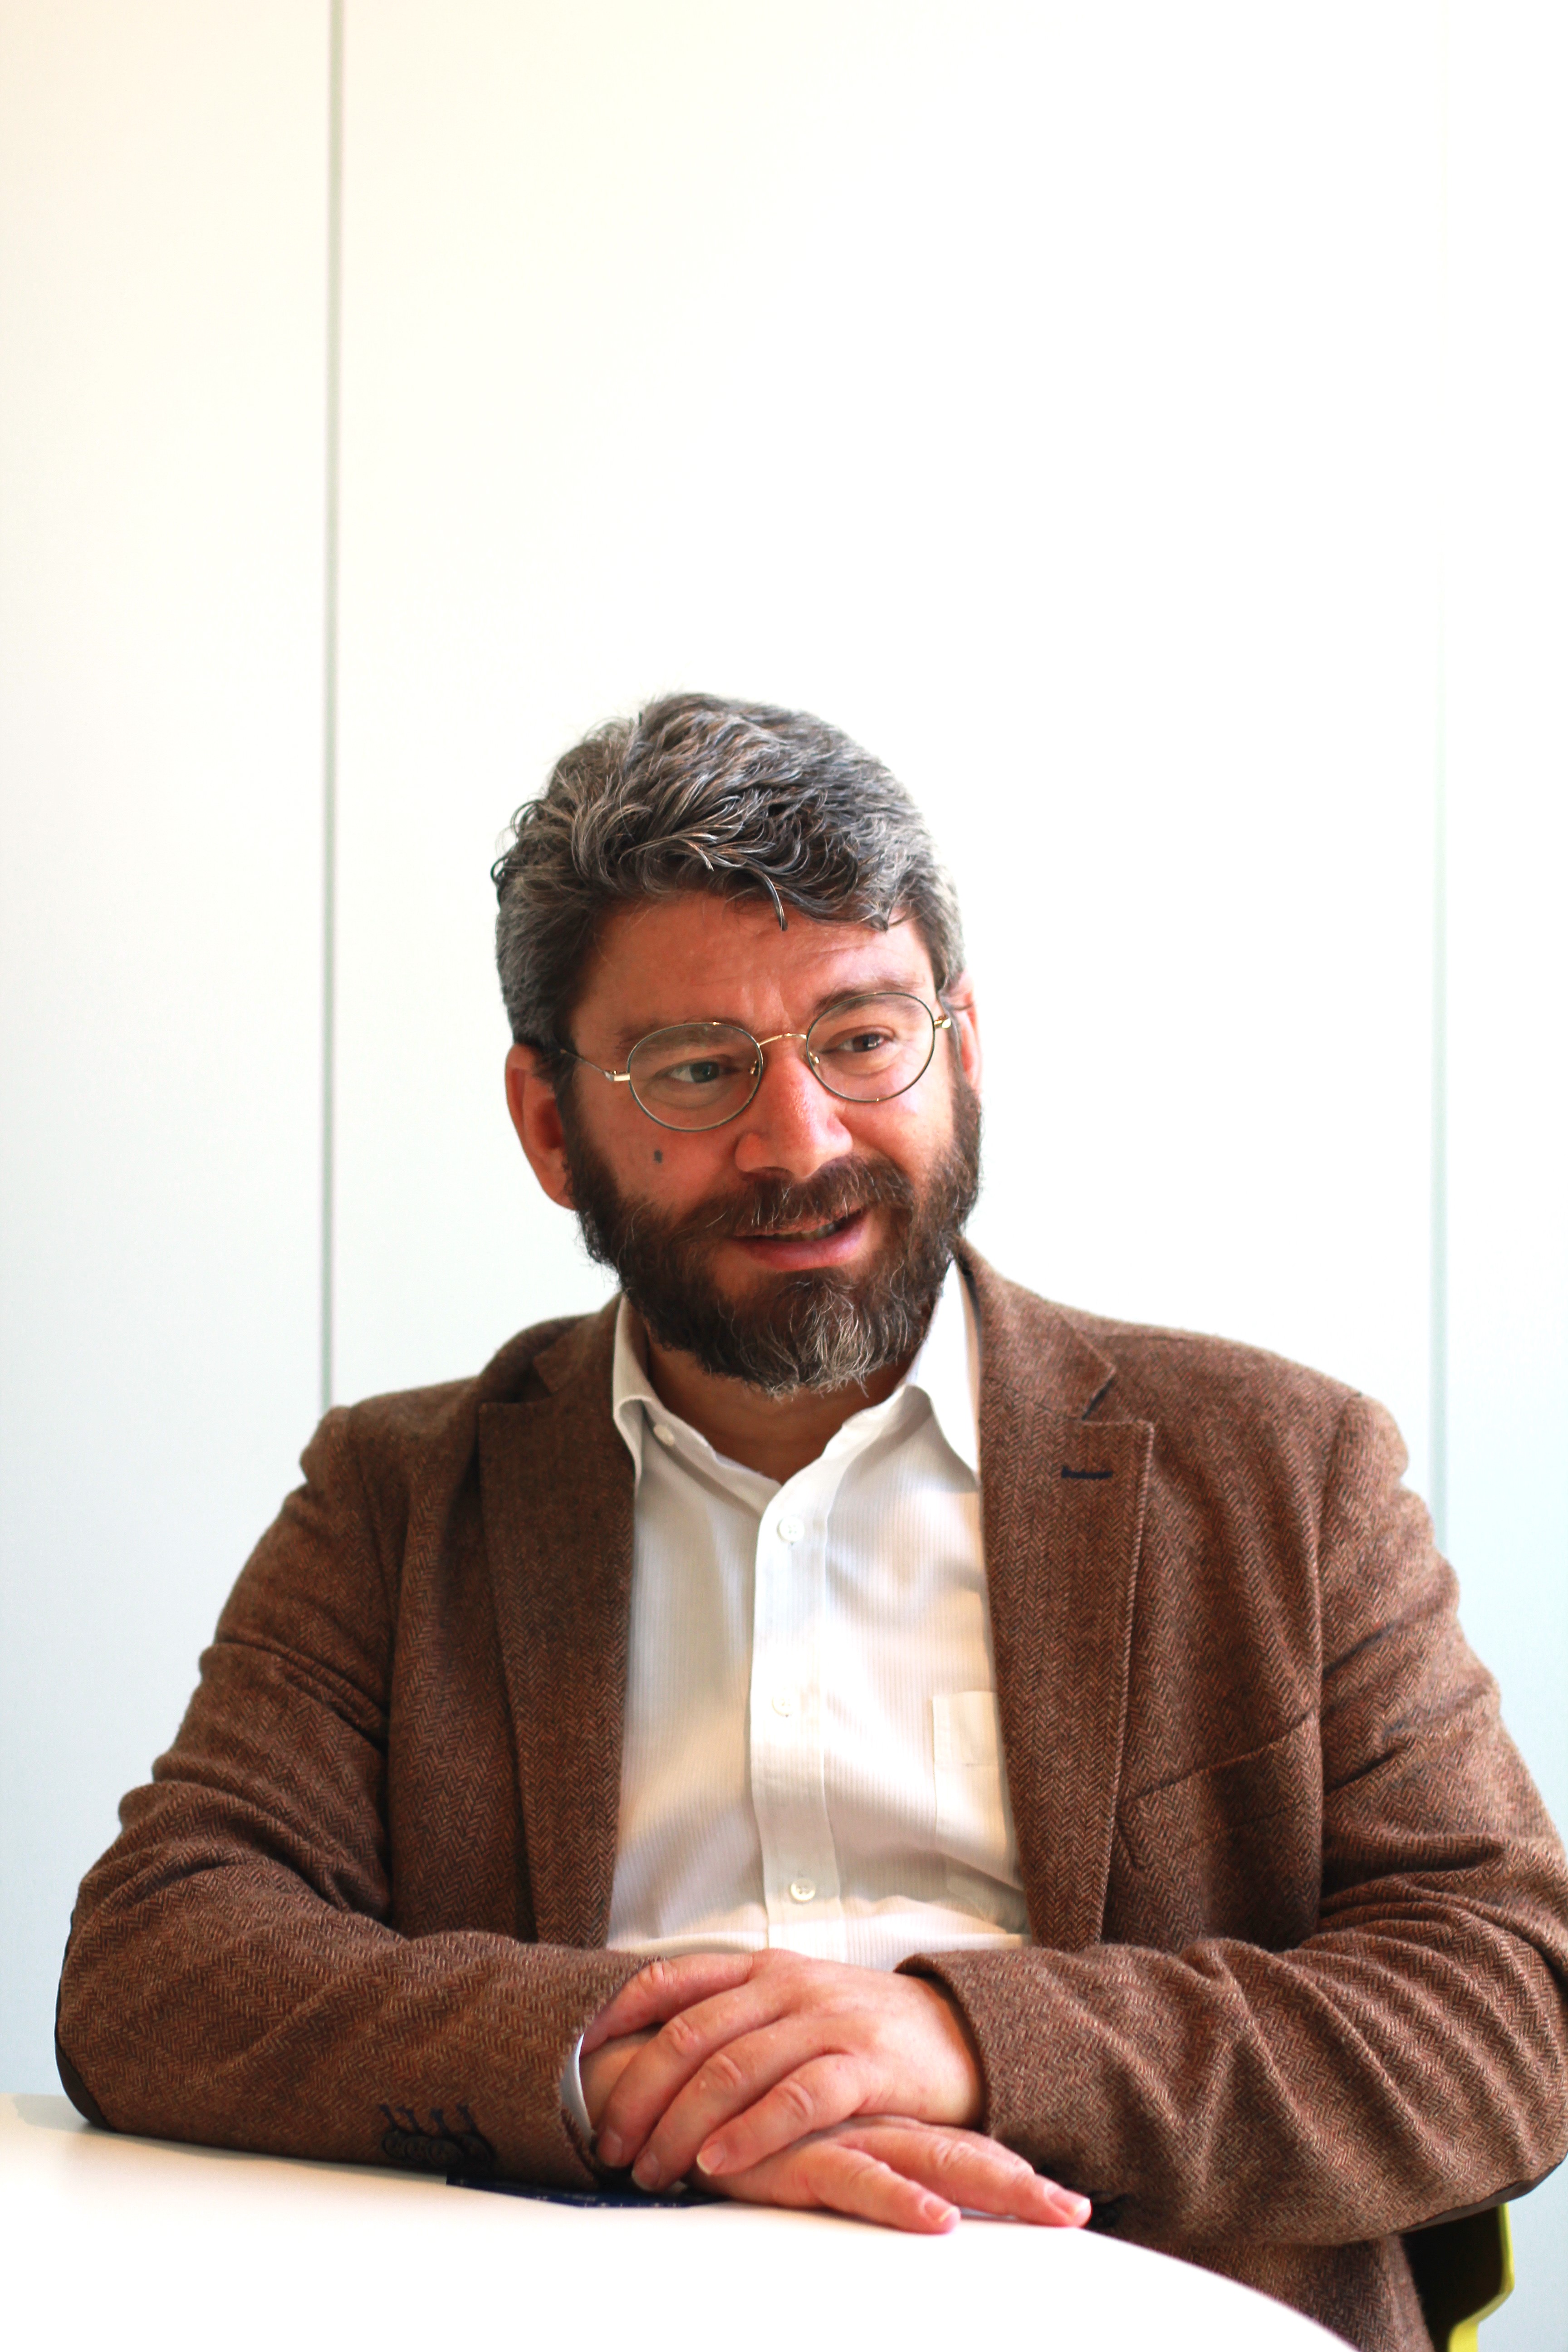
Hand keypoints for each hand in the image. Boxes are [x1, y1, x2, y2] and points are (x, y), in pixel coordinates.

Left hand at [582, 1949, 982, 2188]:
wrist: (962, 2033)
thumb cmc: (864, 2030)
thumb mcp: (795, 2004)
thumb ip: (736, 2018)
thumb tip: (654, 2055)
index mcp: (762, 1968)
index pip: (672, 1980)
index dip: (617, 2016)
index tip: (574, 2059)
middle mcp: (787, 1986)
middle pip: (690, 2035)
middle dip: (639, 2093)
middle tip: (609, 2144)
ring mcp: (826, 2022)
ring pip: (733, 2068)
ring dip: (682, 2124)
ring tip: (651, 2169)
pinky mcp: (864, 2065)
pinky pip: (796, 2098)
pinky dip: (751, 2132)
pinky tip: (720, 2163)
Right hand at [710, 2114, 1091, 2234]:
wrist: (656, 2084)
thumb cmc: (724, 2121)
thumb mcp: (791, 2144)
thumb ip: (840, 2157)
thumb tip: (888, 2189)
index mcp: (873, 2117)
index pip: (956, 2141)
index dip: (1011, 2170)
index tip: (1072, 2206)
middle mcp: (867, 2119)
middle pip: (959, 2150)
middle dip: (1019, 2185)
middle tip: (1078, 2214)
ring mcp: (839, 2132)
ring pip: (930, 2160)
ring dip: (993, 2188)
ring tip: (1049, 2212)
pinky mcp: (800, 2152)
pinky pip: (858, 2180)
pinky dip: (901, 2202)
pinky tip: (938, 2221)